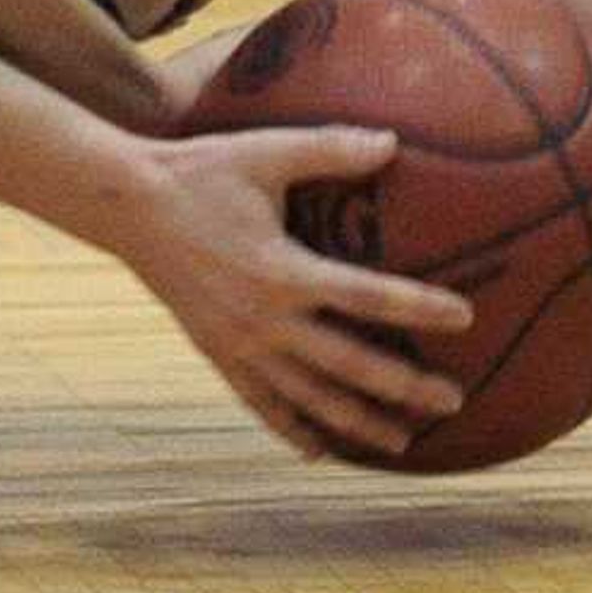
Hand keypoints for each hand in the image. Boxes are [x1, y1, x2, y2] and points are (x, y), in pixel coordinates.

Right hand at [114, 126, 472, 461]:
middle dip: (405, 388)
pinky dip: (293, 429)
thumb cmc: (201, 171)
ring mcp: (240, 345)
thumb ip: (330, 149)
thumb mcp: (266, 151)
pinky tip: (319, 451)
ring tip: (403, 442)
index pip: (367, 297)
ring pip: (309, 398)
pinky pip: (261, 403)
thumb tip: (393, 142)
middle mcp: (265, 319)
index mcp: (283, 271)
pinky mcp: (217, 354)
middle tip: (454, 402)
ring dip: (358, 423)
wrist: (127, 206)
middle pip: (349, 366)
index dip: (418, 308)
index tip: (465, 317)